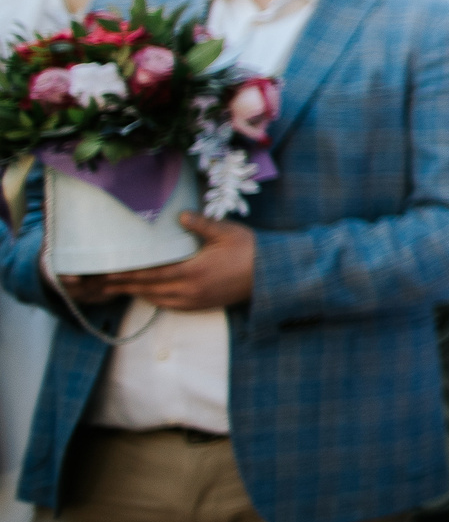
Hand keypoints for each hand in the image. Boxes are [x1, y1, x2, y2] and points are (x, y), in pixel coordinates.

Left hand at [91, 213, 256, 311]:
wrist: (271, 275)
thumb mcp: (227, 232)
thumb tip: (179, 215)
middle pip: (149, 289)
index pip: (151, 273)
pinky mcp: (202, 305)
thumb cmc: (251, 250)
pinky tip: (148, 293)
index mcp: (193, 271)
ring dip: (137, 293)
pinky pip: (170, 306)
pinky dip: (155, 299)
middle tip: (102, 282)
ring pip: (157, 299)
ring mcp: (195, 300)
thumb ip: (201, 224)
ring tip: (119, 287)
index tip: (108, 271)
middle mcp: (190, 290)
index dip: (128, 273)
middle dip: (125, 285)